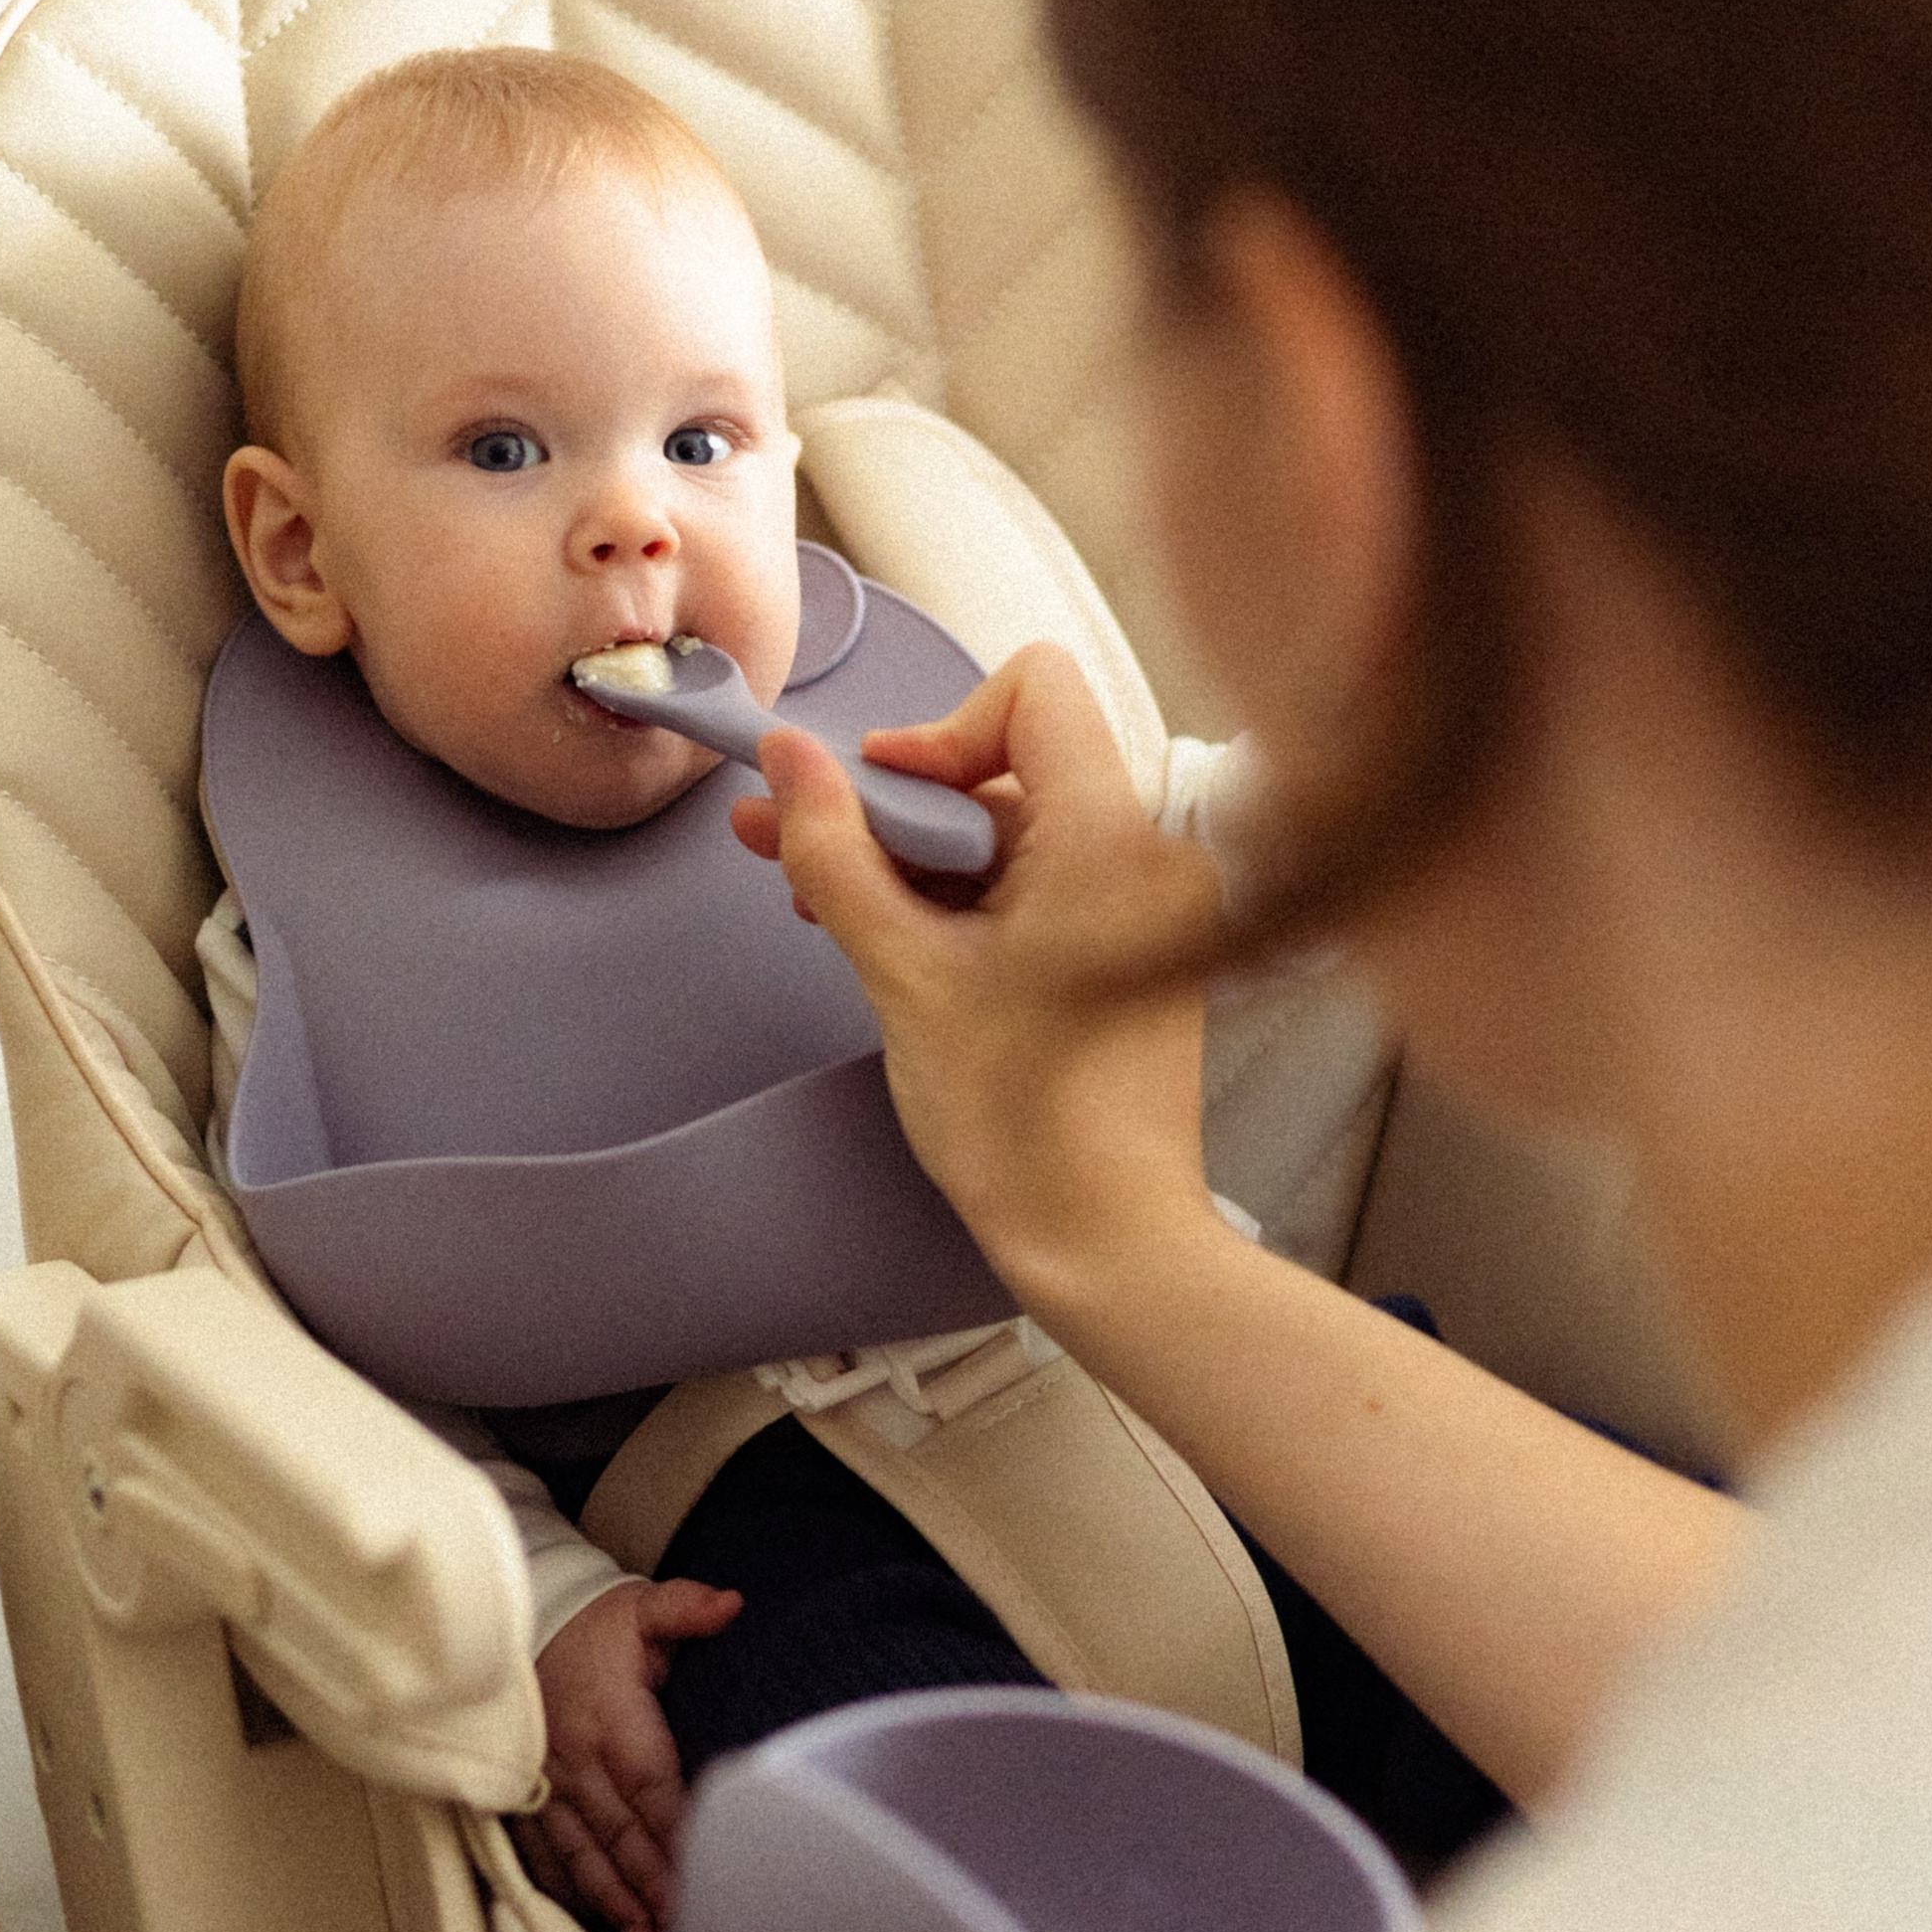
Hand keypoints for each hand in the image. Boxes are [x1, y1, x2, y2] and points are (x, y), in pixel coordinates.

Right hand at [517, 1578, 739, 1931]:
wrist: (524, 1627)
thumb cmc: (593, 1628)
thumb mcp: (641, 1607)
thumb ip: (685, 1606)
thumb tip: (731, 1604)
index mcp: (610, 1715)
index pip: (649, 1781)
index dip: (675, 1826)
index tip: (704, 1862)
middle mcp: (573, 1756)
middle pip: (618, 1830)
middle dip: (650, 1879)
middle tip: (682, 1920)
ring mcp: (544, 1781)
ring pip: (578, 1850)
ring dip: (611, 1894)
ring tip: (643, 1928)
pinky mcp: (524, 1794)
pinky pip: (539, 1849)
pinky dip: (564, 1886)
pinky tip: (589, 1912)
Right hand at [731, 644, 1225, 1310]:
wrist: (1107, 1242)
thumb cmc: (1030, 1130)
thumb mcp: (903, 978)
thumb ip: (838, 853)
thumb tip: (790, 760)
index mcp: (1109, 841)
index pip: (1033, 689)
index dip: (938, 727)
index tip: (874, 796)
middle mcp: (1141, 857)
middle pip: (1007, 763)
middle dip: (899, 804)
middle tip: (802, 843)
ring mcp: (1137, 907)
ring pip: (1009, 831)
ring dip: (913, 858)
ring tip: (824, 902)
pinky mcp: (1122, 952)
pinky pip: (1033, 885)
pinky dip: (957, 900)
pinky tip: (881, 937)